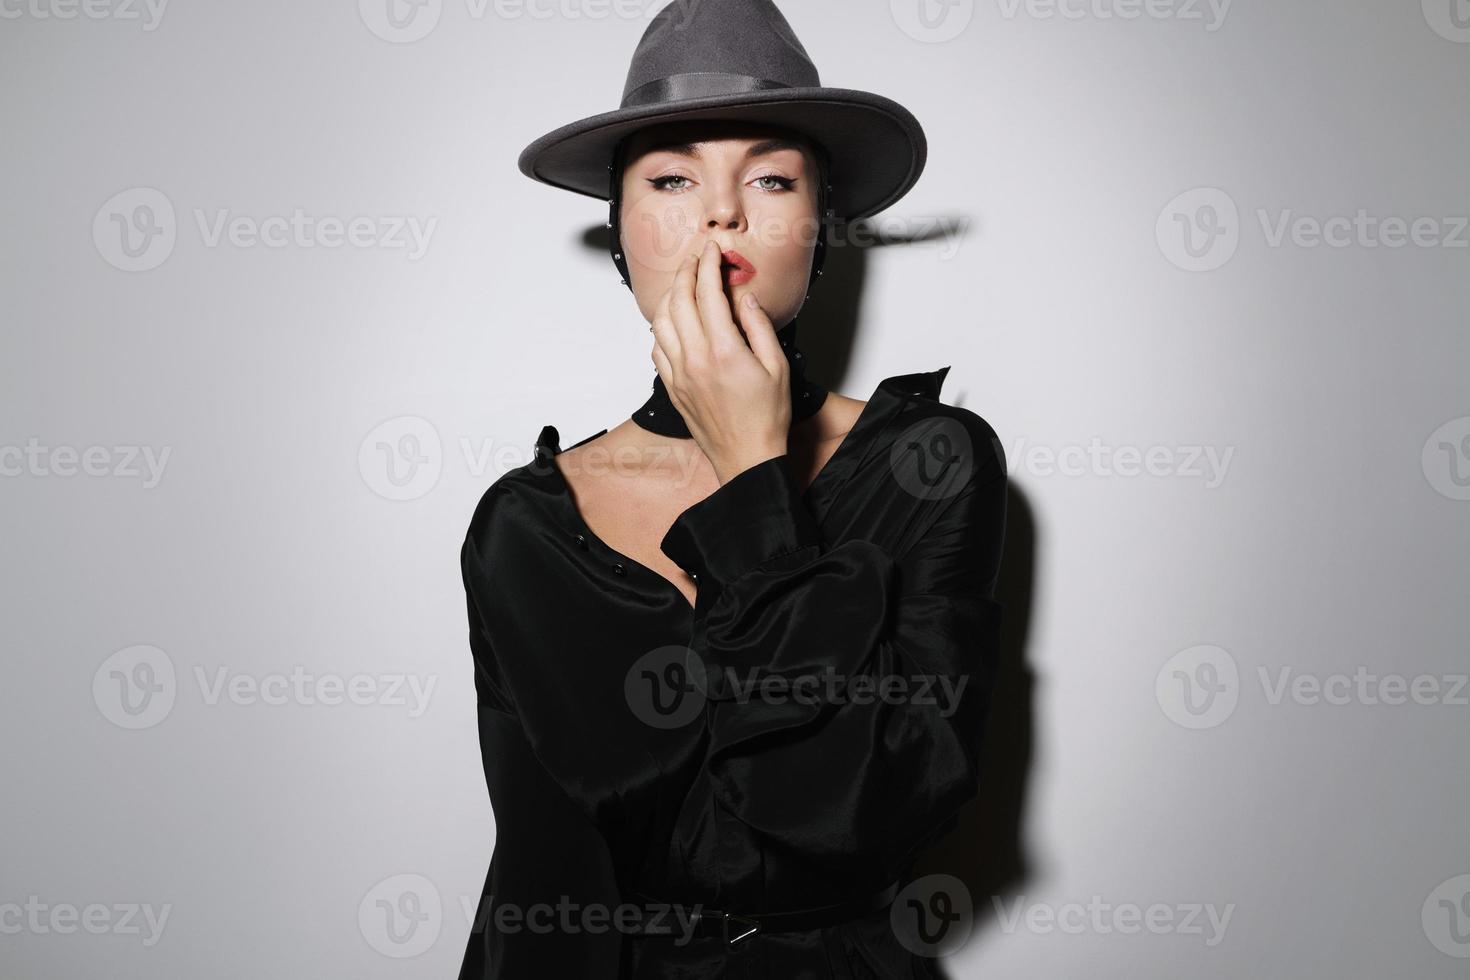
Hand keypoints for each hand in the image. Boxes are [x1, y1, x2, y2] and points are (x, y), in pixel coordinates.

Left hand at [649, 240, 789, 484]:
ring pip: (660, 321)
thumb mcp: (777, 367)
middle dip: (685, 272)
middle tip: (696, 259)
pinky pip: (656, 348)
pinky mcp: (672, 387)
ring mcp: (679, 374)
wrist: (746, 458)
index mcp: (724, 350)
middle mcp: (695, 359)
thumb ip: (760, 326)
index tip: (712, 251)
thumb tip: (745, 298)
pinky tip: (673, 321)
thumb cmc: (766, 418)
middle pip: (678, 300)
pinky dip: (661, 326)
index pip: (708, 293)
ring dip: (669, 296)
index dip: (709, 265)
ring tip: (682, 284)